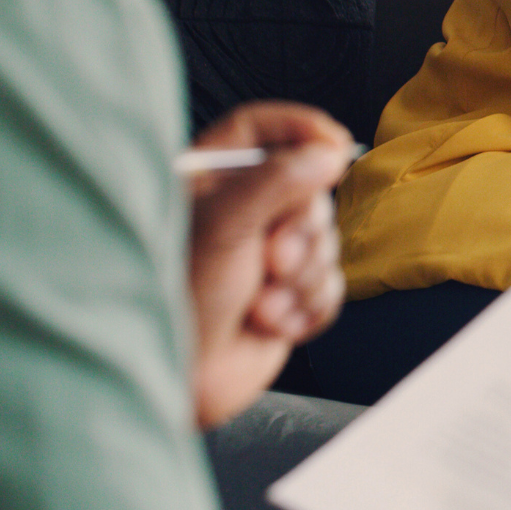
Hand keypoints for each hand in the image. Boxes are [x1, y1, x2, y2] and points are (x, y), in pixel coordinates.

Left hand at [184, 101, 350, 427]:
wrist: (177, 381)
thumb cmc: (177, 300)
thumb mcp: (223, 227)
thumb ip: (277, 180)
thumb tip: (328, 152)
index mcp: (206, 185)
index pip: (256, 129)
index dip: (298, 128)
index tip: (333, 144)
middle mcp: (237, 216)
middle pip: (307, 190)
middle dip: (302, 232)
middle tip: (272, 261)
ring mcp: (264, 259)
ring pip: (325, 242)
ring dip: (302, 280)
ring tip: (260, 306)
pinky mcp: (286, 300)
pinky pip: (330, 287)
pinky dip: (309, 308)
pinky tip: (272, 325)